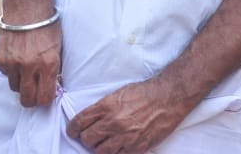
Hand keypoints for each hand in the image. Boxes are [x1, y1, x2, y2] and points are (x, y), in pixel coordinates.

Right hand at [0, 19, 62, 106]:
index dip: (45, 99)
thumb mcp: (58, 46)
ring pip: (14, 87)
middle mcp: (29, 66)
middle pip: (27, 100)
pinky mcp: (0, 57)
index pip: (44, 98)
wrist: (27, 4)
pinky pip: (5, 73)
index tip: (45, 95)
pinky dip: (10, 69)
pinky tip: (16, 55)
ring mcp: (13, 62)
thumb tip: (54, 86)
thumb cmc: (47, 25)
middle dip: (31, 98)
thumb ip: (55, 68)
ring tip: (26, 67)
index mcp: (48, 64)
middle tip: (34, 91)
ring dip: (20, 81)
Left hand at [66, 78, 193, 153]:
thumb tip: (89, 120)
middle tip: (91, 137)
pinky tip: (119, 146)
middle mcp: (113, 122)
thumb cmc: (144, 93)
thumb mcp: (118, 94)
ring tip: (105, 142)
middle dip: (86, 139)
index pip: (79, 122)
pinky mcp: (137, 147)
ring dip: (100, 147)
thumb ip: (102, 108)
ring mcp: (125, 137)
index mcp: (106, 106)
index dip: (72, 129)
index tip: (72, 132)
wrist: (168, 97)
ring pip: (100, 151)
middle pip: (87, 139)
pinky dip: (116, 152)